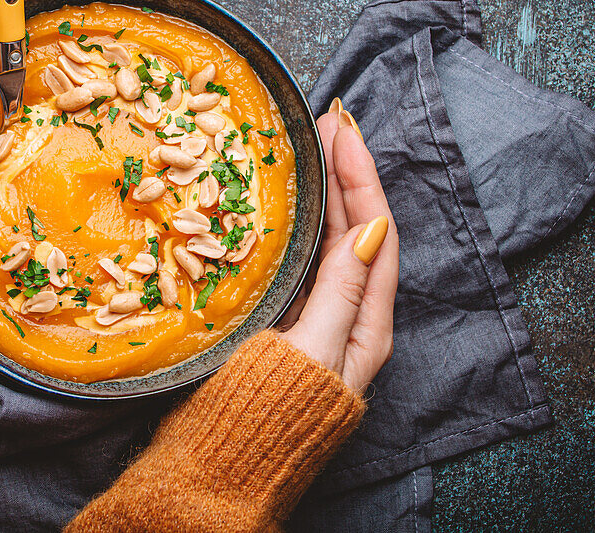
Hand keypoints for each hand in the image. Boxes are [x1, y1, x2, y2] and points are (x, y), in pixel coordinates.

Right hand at [281, 100, 398, 393]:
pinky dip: (296, 225)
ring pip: (328, 244)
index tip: (342, 127)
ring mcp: (316, 321)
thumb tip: (371, 227)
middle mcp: (349, 320)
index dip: (361, 175)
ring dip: (324, 193)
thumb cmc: (264, 415)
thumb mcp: (311, 351)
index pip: (375, 231)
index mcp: (366, 326)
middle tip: (326, 121)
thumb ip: (341, 292)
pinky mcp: (285, 325)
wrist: (219, 472)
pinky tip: (282, 205)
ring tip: (309, 147)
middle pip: (356, 231)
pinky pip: (300, 263)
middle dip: (346, 173)